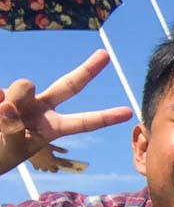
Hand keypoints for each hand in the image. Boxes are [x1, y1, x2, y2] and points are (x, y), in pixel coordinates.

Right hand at [0, 50, 131, 173]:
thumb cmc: (0, 153)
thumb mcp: (11, 150)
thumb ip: (13, 130)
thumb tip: (8, 104)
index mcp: (52, 128)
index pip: (82, 122)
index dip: (104, 117)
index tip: (129, 112)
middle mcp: (41, 109)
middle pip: (68, 86)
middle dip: (88, 70)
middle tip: (106, 54)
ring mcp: (20, 98)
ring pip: (23, 87)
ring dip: (10, 102)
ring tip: (1, 114)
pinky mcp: (1, 91)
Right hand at [28, 142, 86, 172]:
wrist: (26, 144)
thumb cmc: (39, 143)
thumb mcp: (50, 145)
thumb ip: (59, 149)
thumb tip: (67, 151)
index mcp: (53, 160)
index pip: (63, 164)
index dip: (68, 165)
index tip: (72, 165)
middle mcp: (47, 165)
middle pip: (54, 170)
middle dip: (57, 168)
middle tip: (59, 165)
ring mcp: (40, 165)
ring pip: (46, 170)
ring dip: (48, 168)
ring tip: (50, 165)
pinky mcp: (34, 164)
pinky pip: (38, 168)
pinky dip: (40, 166)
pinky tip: (41, 163)